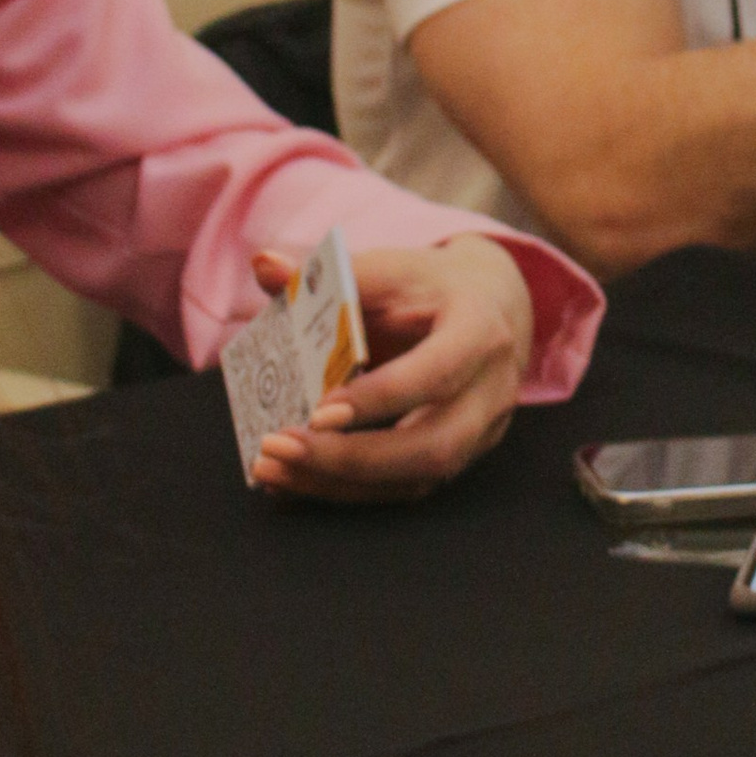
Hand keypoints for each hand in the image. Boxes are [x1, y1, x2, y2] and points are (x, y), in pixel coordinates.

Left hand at [249, 234, 534, 501]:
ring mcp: (482, 433)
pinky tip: (294, 481)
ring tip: (272, 470)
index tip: (317, 410)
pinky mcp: (461, 458)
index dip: (379, 398)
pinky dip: (347, 490)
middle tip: (280, 448)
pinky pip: (405, 489)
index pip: (436, 374)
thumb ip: (326, 274)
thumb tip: (263, 266)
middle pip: (432, 447)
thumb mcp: (386, 268)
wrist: (492, 304)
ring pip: (418, 480)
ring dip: (340, 483)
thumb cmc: (428, 285)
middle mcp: (491, 391)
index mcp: (479, 331)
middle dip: (351, 458)